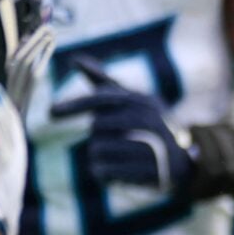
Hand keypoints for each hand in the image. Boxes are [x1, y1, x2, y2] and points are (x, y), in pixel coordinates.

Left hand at [45, 61, 196, 209]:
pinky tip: (117, 172)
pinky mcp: (145, 172)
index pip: (101, 99)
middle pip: (96, 126)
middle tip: (117, 141)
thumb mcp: (131, 99)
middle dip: (98, 136)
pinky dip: (104, 174)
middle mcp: (145, 120)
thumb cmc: (149, 125)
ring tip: (118, 157)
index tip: (50, 112)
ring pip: (97, 151)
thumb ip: (103, 81)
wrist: (182, 160)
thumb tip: (75, 60)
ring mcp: (147, 146)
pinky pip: (105, 172)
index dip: (74, 105)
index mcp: (140, 101)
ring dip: (99, 157)